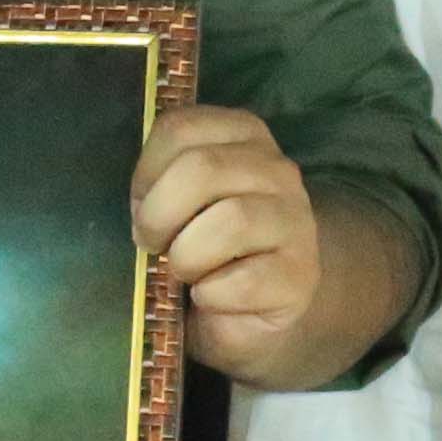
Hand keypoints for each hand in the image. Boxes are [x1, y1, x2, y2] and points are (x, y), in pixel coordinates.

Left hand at [133, 103, 324, 379]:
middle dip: (159, 215)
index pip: (180, 129)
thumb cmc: (203, 247)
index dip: (145, 173)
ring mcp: (296, 221)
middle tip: (153, 244)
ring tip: (184, 271)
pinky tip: (211, 296)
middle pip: (202, 168)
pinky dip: (212, 294)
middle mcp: (277, 169)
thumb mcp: (179, 202)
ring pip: (230, 221)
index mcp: (242, 136)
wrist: (248, 311)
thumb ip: (160, 182)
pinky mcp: (300, 274)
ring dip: (187, 256)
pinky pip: (245, 281)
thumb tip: (143, 207)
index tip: (141, 206)